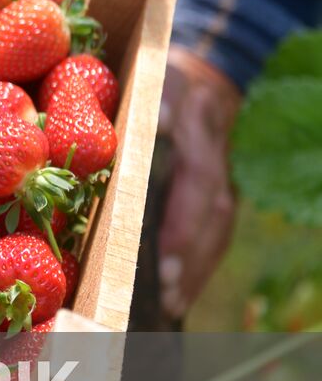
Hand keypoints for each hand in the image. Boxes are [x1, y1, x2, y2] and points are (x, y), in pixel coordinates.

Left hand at [156, 46, 241, 318]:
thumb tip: (167, 117)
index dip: (183, 223)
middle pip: (211, 217)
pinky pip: (214, 234)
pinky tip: (179, 295)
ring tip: (170, 303)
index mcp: (200, 136)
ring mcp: (222, 181)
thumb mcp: (158, 80)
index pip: (198, 184)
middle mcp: (216, 164)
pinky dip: (198, 265)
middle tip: (164, 291)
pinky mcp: (218, 196)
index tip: (164, 257)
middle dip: (188, 256)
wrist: (201, 78)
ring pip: (216, 230)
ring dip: (195, 269)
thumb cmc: (162, 83)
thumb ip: (161, 100)